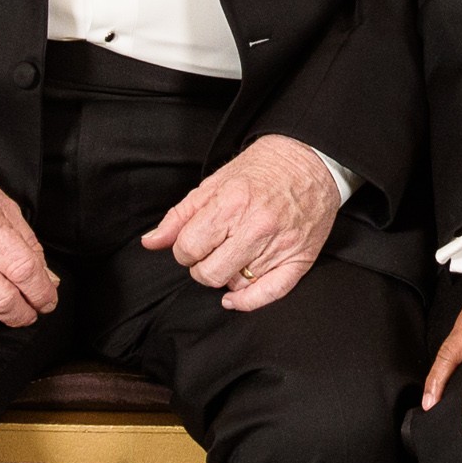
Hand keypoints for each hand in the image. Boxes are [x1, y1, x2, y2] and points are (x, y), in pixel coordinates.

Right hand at [0, 171, 58, 326]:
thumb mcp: (4, 207)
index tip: (48, 299)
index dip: (43, 293)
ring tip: (6, 300)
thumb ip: (29, 245)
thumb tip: (46, 280)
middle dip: (24, 314)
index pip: (23, 271)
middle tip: (32, 311)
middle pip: (2, 301)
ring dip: (0, 314)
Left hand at [145, 137, 342, 310]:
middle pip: (209, 272)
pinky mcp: (300, 259)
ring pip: (235, 284)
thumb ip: (180, 216)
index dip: (184, 249)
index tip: (193, 242)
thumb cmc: (262, 170)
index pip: (189, 248)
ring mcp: (280, 245)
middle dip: (200, 266)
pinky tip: (234, 298)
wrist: (311, 161)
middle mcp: (257, 227)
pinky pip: (269, 294)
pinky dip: (247, 302)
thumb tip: (150, 242)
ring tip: (233, 255)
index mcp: (232, 204)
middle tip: (210, 251)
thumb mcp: (214, 184)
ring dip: (226, 275)